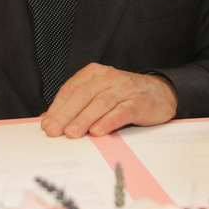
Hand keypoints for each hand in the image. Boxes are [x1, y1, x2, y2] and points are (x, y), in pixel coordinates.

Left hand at [40, 65, 177, 137]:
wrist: (161, 92)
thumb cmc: (125, 95)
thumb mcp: (99, 93)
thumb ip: (76, 104)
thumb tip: (50, 119)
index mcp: (95, 73)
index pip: (71, 89)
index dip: (57, 107)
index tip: (47, 124)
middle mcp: (109, 78)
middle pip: (82, 95)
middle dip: (66, 114)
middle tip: (54, 131)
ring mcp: (125, 89)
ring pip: (100, 103)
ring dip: (83, 120)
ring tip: (72, 134)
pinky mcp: (139, 102)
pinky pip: (121, 111)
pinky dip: (108, 121)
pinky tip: (97, 131)